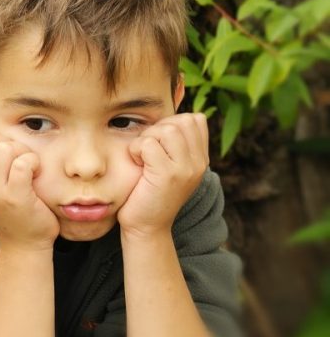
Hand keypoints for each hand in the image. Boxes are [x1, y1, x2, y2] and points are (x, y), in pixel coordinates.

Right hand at [0, 130, 58, 250]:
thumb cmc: (10, 209)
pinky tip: (36, 173)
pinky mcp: (15, 196)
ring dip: (23, 152)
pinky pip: (22, 163)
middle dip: (8, 143)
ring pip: (5, 148)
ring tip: (28, 167)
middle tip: (18, 160)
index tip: (4, 153)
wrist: (23, 243)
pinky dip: (33, 162)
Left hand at [117, 113, 208, 237]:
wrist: (146, 227)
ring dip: (146, 140)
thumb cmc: (148, 192)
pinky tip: (137, 166)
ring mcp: (186, 168)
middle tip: (148, 153)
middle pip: (180, 121)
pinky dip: (136, 151)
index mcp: (200, 158)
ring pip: (166, 129)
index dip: (170, 124)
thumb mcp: (168, 164)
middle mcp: (199, 162)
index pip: (194, 119)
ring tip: (143, 160)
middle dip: (157, 130)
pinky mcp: (169, 175)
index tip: (159, 146)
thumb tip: (180, 108)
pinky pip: (148, 143)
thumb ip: (173, 141)